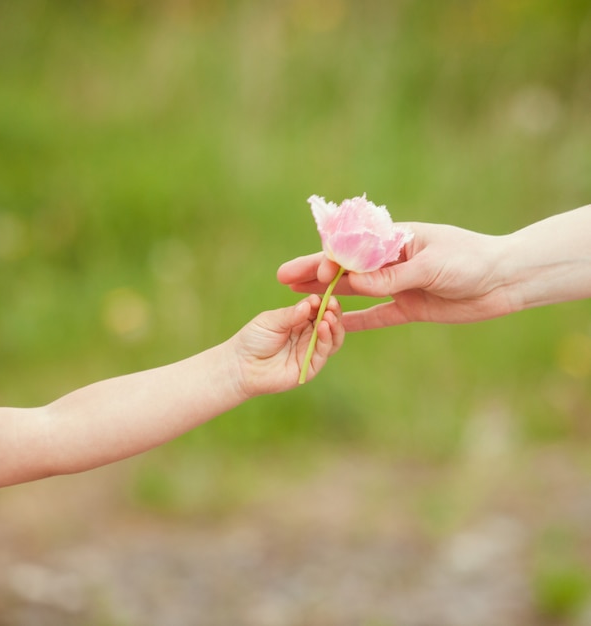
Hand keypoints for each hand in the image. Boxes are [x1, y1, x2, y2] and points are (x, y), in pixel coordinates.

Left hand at [231, 295, 343, 396]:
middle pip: (330, 324)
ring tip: (329, 316)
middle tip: (333, 304)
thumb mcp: (271, 320)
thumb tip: (313, 302)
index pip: (319, 310)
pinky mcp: (309, 367)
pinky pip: (323, 353)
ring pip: (332, 339)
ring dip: (334, 327)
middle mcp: (308, 336)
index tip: (328, 295)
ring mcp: (310, 352)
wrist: (241, 365)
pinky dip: (326, 339)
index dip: (325, 303)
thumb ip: (292, 314)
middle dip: (334, 313)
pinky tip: (323, 327)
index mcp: (300, 321)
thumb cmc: (253, 339)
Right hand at [277, 222, 518, 330]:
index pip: (351, 248)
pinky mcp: (408, 306)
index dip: (327, 260)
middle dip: (314, 272)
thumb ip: (392, 276)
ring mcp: (397, 284)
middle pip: (345, 268)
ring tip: (296, 295)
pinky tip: (336, 323)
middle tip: (283, 277)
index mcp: (394, 240)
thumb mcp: (431, 264)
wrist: (504, 279)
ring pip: (354, 290)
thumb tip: (355, 284)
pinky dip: (356, 320)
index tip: (311, 274)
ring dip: (327, 294)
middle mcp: (390, 261)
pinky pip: (376, 315)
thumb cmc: (472, 259)